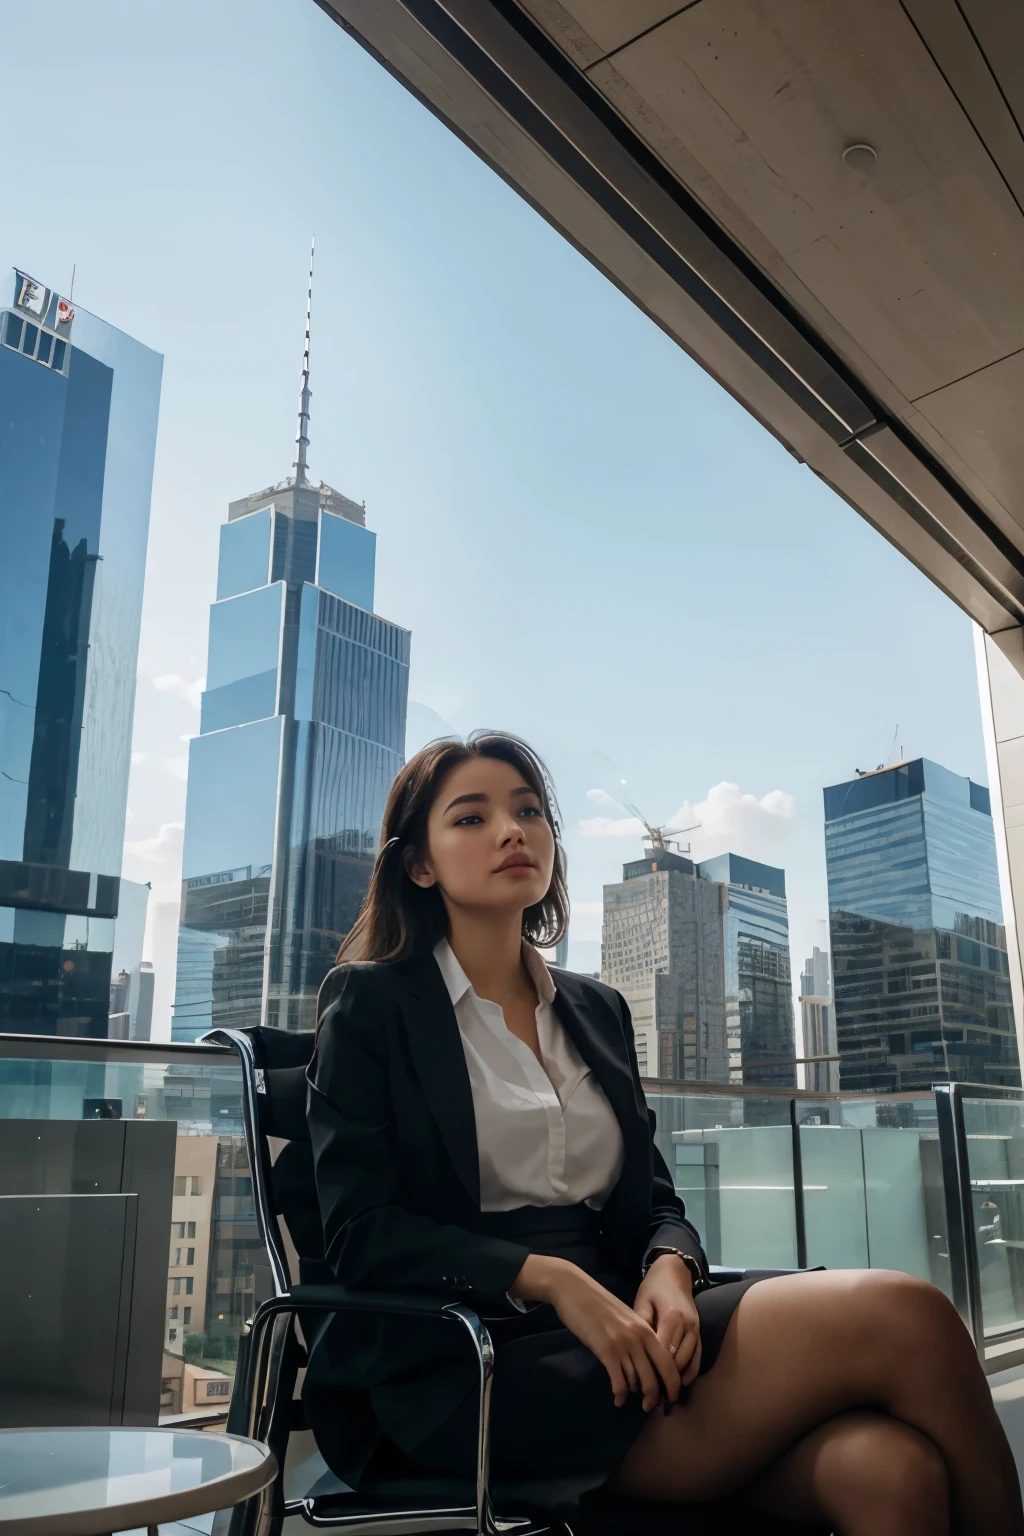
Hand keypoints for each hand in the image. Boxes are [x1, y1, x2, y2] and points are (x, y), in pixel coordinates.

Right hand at [510, 1254, 681, 1411]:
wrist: (575, 1290)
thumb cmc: (598, 1304)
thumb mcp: (625, 1319)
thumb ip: (637, 1337)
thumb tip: (645, 1363)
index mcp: (646, 1329)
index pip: (669, 1362)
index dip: (673, 1384)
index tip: (670, 1398)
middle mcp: (639, 1338)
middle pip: (656, 1377)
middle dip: (657, 1397)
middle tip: (652, 1407)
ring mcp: (623, 1345)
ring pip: (638, 1381)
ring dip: (637, 1396)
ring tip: (633, 1401)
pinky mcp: (606, 1351)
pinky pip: (619, 1382)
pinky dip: (620, 1395)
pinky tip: (617, 1400)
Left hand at [633, 1253, 701, 1386]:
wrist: (676, 1272)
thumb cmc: (654, 1286)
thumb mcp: (642, 1301)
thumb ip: (641, 1324)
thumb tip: (635, 1349)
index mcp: (671, 1317)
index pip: (662, 1351)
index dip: (653, 1371)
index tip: (641, 1388)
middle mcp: (687, 1326)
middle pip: (676, 1360)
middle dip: (665, 1380)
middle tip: (652, 1400)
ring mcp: (696, 1329)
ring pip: (688, 1361)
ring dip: (677, 1379)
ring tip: (664, 1397)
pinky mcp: (699, 1331)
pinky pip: (698, 1356)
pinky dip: (691, 1371)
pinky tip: (682, 1383)